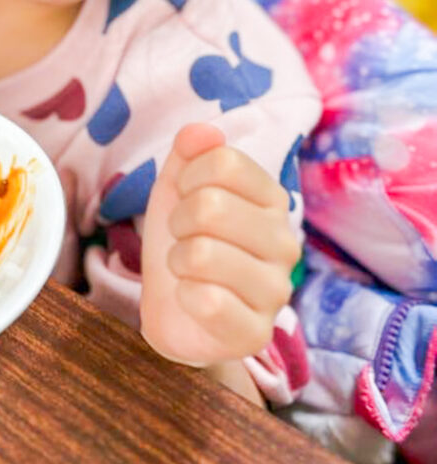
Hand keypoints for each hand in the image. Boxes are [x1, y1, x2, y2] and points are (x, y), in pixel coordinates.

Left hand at [140, 123, 299, 366]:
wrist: (177, 310)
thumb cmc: (185, 241)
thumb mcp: (178, 187)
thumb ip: (190, 151)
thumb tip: (203, 130)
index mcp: (272, 199)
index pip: (225, 162)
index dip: (188, 177)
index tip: (185, 197)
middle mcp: (285, 241)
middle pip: (212, 206)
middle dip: (178, 221)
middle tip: (185, 238)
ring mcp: (276, 290)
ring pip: (203, 254)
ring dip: (178, 260)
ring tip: (189, 269)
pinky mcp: (256, 332)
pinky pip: (207, 301)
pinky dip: (184, 295)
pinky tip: (194, 299)